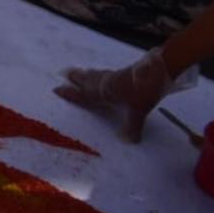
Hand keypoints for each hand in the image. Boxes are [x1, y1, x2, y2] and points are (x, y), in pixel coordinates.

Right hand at [54, 48, 191, 140]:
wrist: (157, 71)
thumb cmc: (143, 91)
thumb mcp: (138, 111)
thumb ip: (132, 126)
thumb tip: (130, 142)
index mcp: (104, 92)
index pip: (83, 94)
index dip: (70, 93)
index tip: (56, 89)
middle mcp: (106, 83)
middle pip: (86, 79)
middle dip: (75, 78)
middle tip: (64, 73)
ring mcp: (115, 76)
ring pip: (97, 75)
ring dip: (87, 74)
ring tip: (82, 72)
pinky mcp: (124, 73)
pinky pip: (107, 73)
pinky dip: (101, 73)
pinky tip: (106, 74)